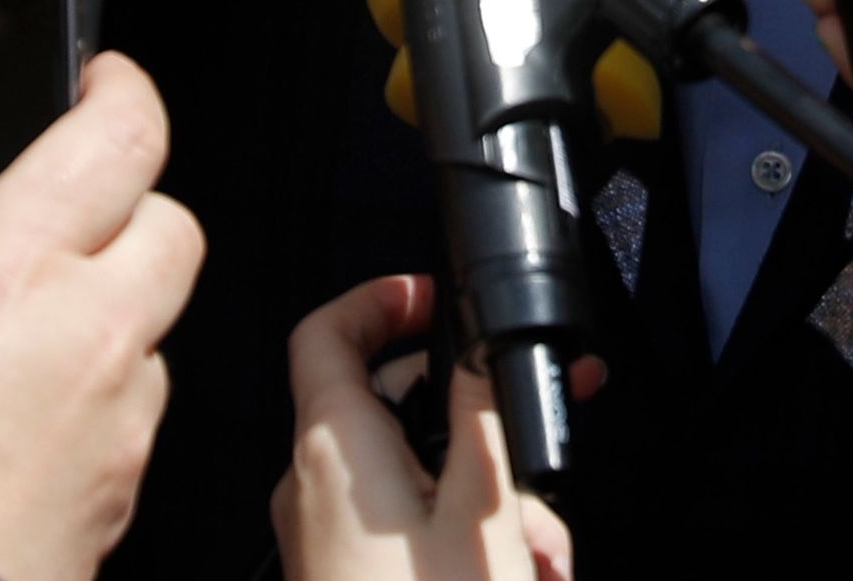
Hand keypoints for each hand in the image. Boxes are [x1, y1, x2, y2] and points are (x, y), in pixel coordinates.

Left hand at [274, 275, 575, 580]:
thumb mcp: (479, 512)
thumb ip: (481, 421)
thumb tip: (481, 360)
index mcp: (335, 447)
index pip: (327, 333)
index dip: (383, 301)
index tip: (434, 298)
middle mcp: (313, 482)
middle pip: (395, 406)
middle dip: (477, 425)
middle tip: (534, 441)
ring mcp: (323, 528)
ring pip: (413, 471)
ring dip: (484, 494)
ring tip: (539, 546)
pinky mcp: (341, 563)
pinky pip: (402, 518)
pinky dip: (458, 528)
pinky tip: (516, 565)